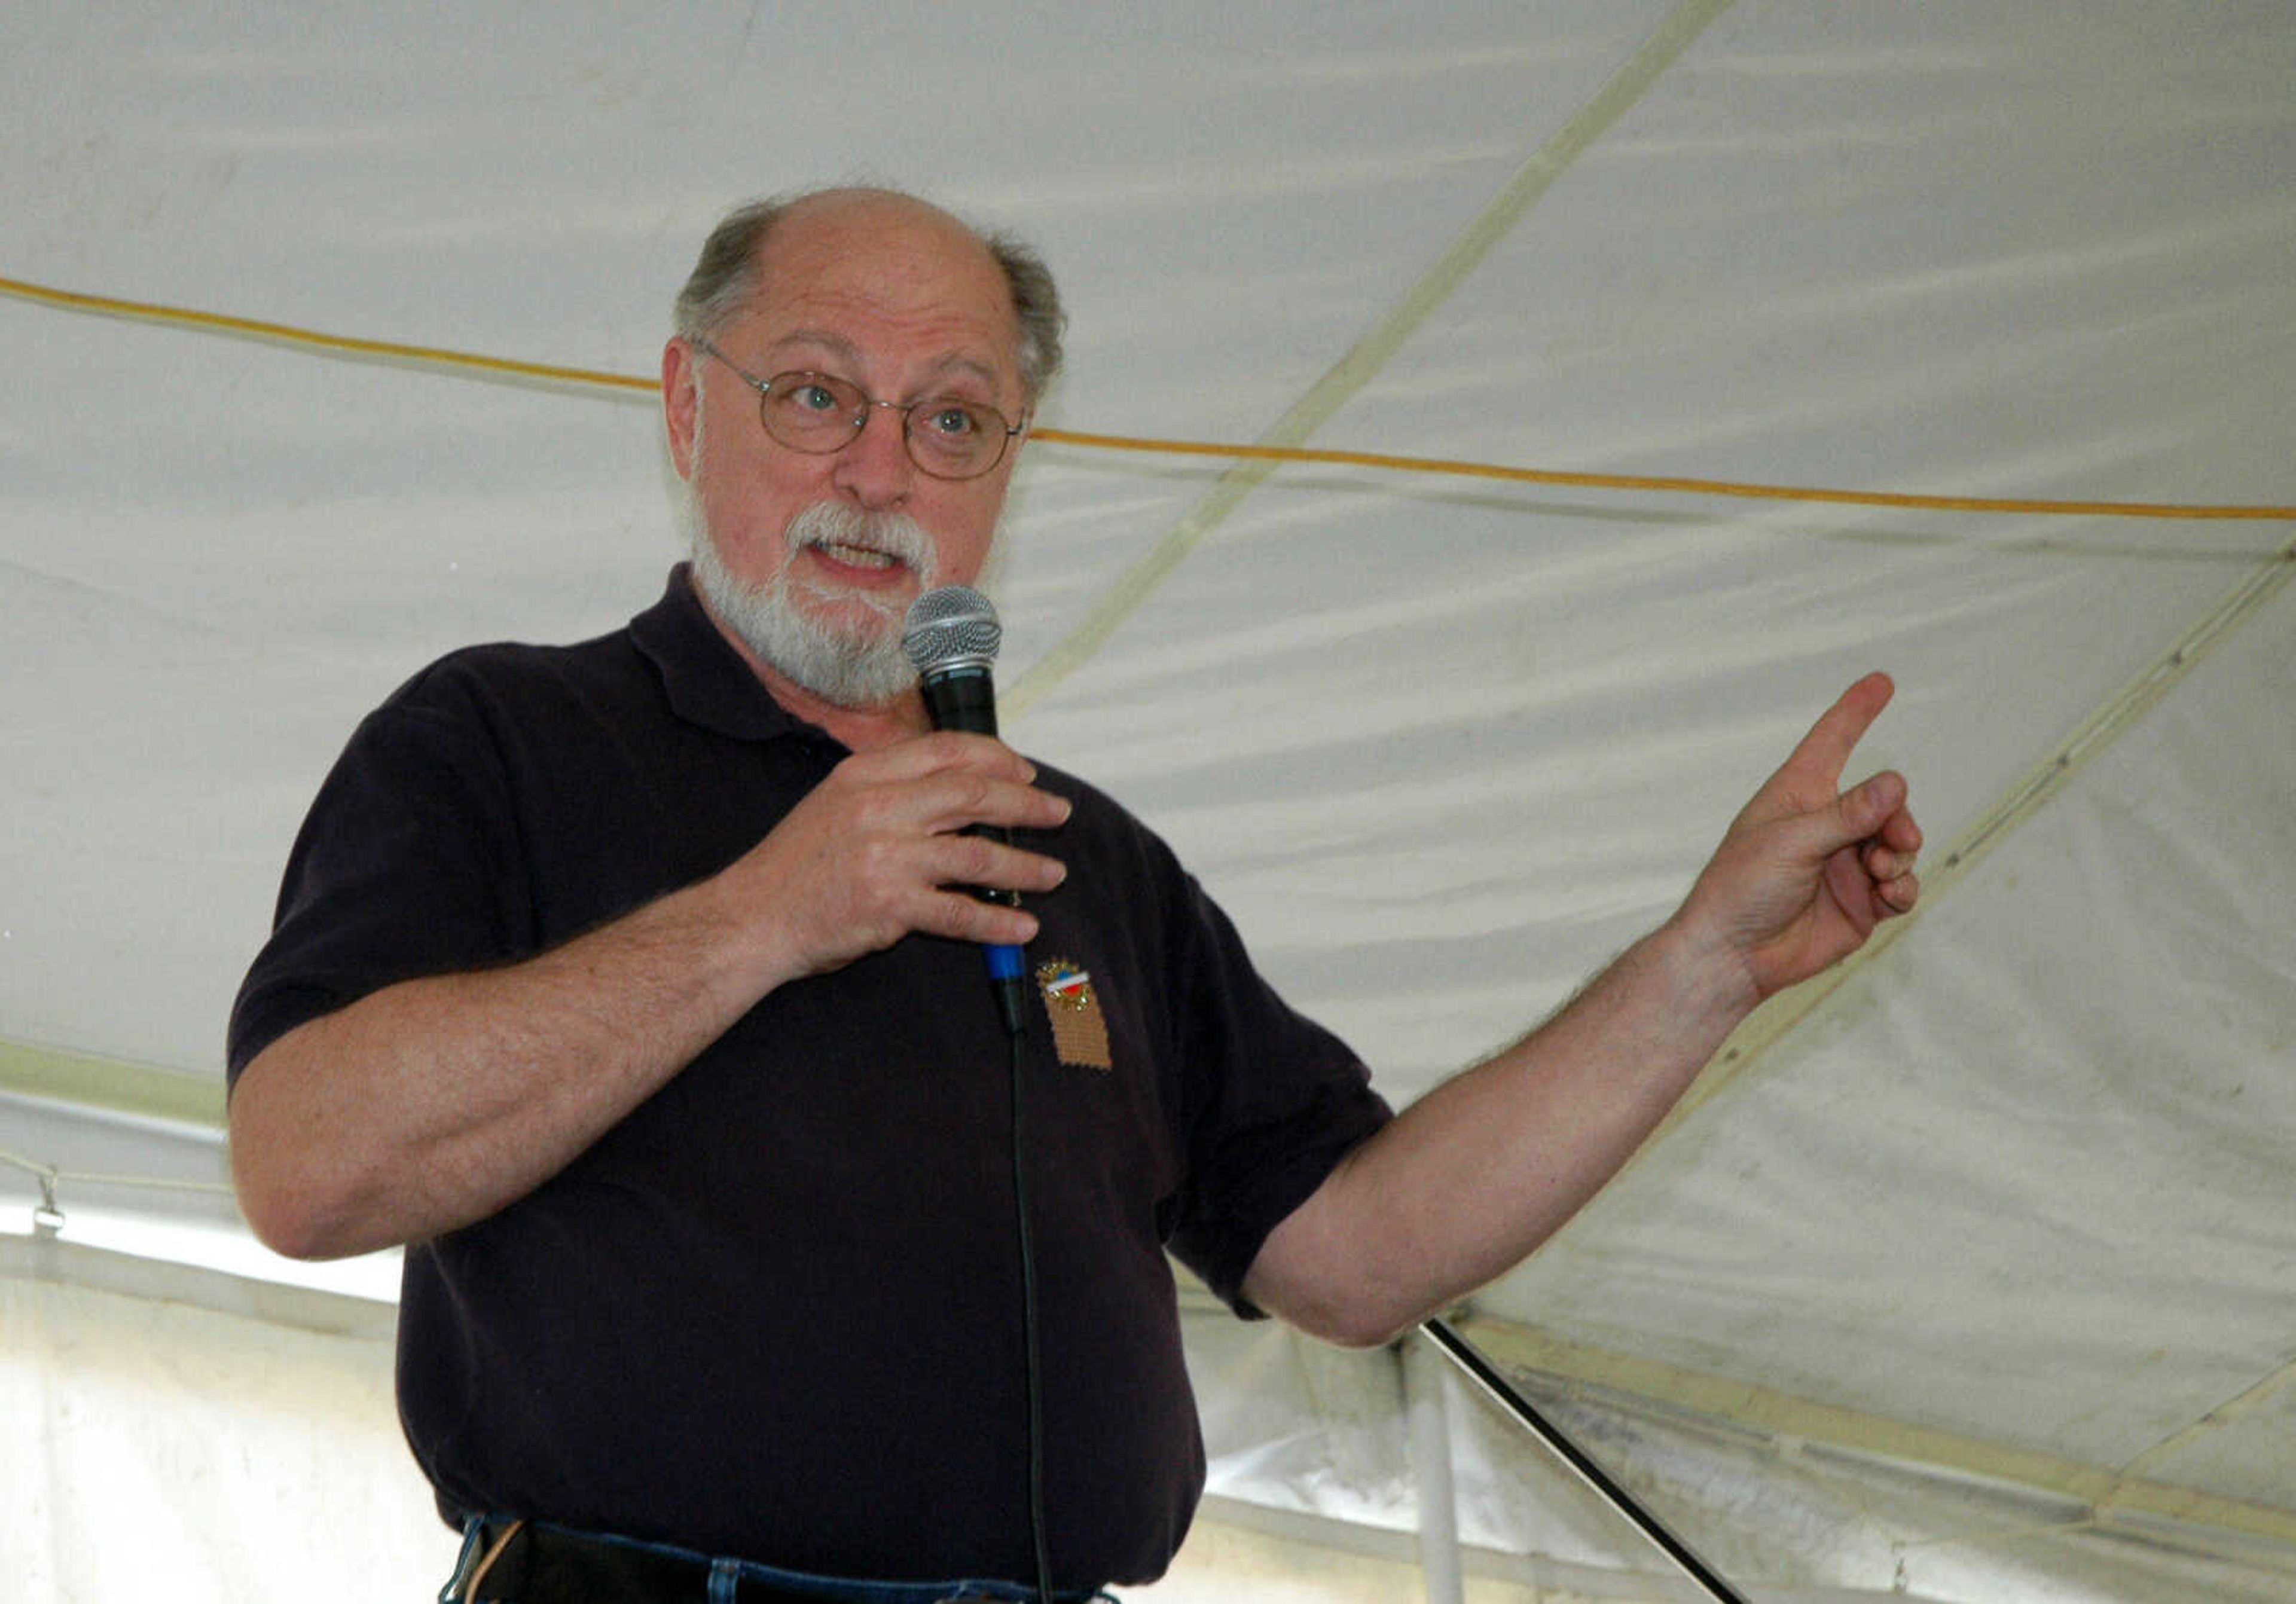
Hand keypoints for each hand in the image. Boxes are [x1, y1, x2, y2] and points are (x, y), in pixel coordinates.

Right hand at [724, 732, 1071, 979]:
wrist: (753, 917)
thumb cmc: (798, 864)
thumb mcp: (836, 802)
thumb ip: (892, 789)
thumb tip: (961, 789)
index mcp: (866, 774)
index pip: (947, 750)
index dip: (997, 758)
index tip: (1026, 772)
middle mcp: (879, 806)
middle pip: (974, 794)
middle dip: (1027, 803)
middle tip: (1059, 814)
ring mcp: (886, 856)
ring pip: (977, 854)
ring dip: (1024, 866)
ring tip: (1053, 875)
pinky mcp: (889, 905)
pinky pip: (960, 913)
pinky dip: (997, 922)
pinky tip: (1022, 928)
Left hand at [1675, 672, 1921, 1003]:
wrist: (1734, 956)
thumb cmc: (1741, 889)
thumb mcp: (1791, 842)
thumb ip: (1846, 815)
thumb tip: (1895, 782)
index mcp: (1798, 796)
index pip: (1832, 742)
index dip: (1856, 711)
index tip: (1881, 680)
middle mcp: (1825, 825)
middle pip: (1884, 802)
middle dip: (1898, 817)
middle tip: (1894, 840)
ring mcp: (1845, 864)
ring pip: (1899, 843)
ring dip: (1900, 854)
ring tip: (1881, 871)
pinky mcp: (1861, 903)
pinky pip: (1901, 886)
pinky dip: (1903, 888)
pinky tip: (1889, 895)